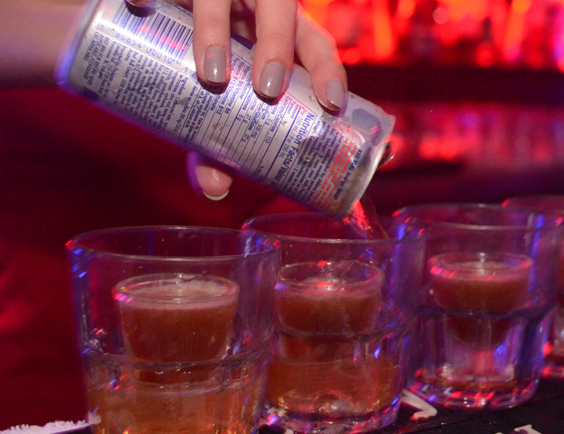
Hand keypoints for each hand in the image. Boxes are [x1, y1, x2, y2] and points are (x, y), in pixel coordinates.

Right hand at [128, 0, 347, 198]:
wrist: (163, 14)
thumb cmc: (206, 65)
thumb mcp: (217, 100)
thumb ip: (218, 140)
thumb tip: (216, 191)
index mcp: (283, 31)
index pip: (316, 44)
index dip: (328, 71)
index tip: (331, 104)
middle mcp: (256, 2)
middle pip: (279, 9)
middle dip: (277, 46)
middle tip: (267, 91)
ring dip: (217, 30)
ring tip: (212, 73)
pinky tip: (137, 8)